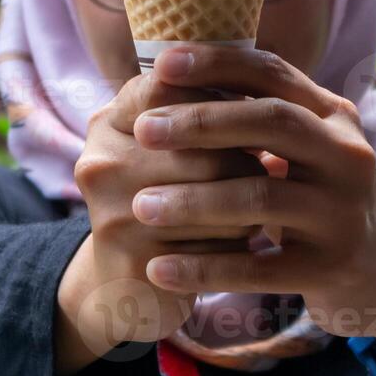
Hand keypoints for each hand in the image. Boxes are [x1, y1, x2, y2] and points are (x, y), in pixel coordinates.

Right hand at [57, 68, 268, 372]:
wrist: (125, 289)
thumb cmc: (167, 204)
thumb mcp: (172, 152)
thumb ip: (205, 113)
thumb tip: (275, 90)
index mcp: (109, 122)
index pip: (170, 86)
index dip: (222, 100)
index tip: (253, 118)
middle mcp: (100, 161)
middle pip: (202, 143)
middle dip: (248, 161)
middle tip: (271, 174)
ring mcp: (112, 212)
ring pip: (214, 193)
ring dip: (250, 204)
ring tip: (257, 212)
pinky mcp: (134, 260)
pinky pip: (214, 243)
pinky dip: (239, 246)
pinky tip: (241, 251)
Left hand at [129, 45, 375, 349]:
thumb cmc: (319, 198)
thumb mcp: (305, 149)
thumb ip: (257, 117)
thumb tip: (167, 78)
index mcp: (333, 116)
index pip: (273, 74)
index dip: (217, 63)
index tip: (161, 64)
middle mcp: (347, 156)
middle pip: (273, 123)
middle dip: (202, 122)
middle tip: (143, 130)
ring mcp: (343, 213)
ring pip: (262, 196)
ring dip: (194, 200)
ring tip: (142, 206)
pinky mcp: (331, 267)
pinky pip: (259, 267)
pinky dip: (205, 267)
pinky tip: (159, 269)